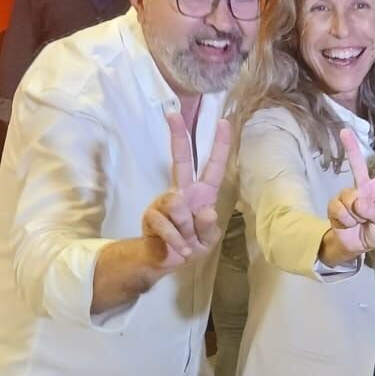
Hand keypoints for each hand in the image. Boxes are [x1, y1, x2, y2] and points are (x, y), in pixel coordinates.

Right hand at [140, 112, 231, 272]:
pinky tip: (180, 249)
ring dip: (186, 230)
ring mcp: (165, 201)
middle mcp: (183, 191)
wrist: (164, 261)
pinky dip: (178, 242)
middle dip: (178, 137)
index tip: (222, 122)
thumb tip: (207, 212)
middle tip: (173, 114)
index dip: (220, 146)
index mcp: (202, 194)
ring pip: (178, 205)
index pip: (213, 167)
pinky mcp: (152, 215)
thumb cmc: (191, 244)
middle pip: (181, 161)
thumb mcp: (207, 240)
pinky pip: (168, 226)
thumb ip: (210, 229)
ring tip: (187, 242)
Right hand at [326, 128, 374, 258]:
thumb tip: (358, 202)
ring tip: (359, 222)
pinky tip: (347, 224)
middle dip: (351, 147)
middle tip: (344, 131)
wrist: (357, 246)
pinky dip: (345, 220)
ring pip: (349, 197)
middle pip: (358, 165)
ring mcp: (349, 195)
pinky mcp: (335, 205)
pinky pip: (339, 208)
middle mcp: (364, 187)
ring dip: (355, 215)